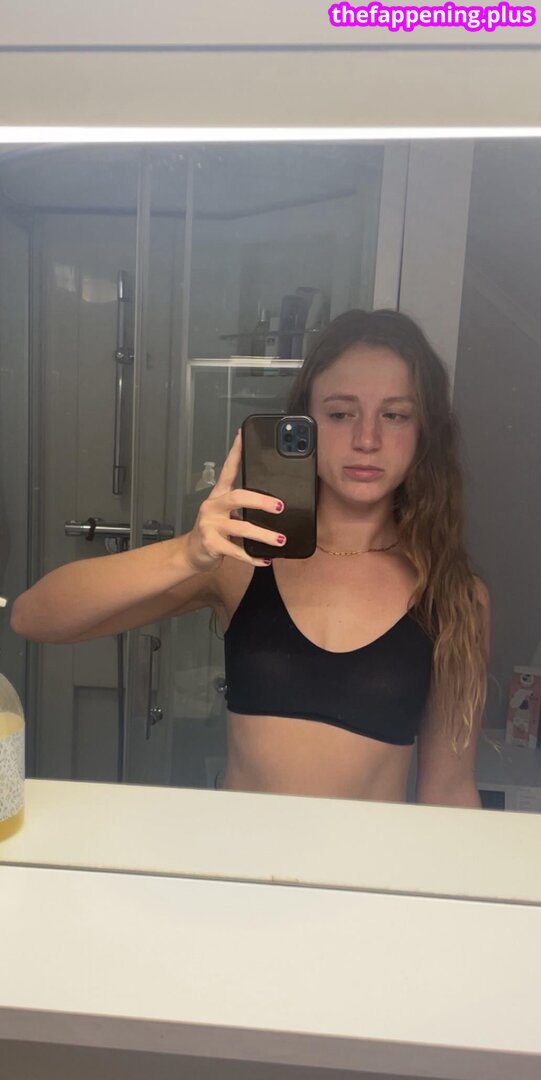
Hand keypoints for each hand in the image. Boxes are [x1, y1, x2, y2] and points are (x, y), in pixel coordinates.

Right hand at [185, 429, 284, 571]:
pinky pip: (236, 550)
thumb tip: (275, 504)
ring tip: (280, 540)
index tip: (243, 434)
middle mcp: (213, 506)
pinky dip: (252, 557)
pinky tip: (265, 559)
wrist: (192, 553)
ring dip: (264, 535)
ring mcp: (210, 524)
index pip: (228, 469)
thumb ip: (244, 508)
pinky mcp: (211, 543)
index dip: (235, 451)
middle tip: (280, 506)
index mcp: (219, 495)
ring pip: (241, 526)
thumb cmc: (215, 531)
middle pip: (238, 496)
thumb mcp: (227, 514)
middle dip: (261, 501)